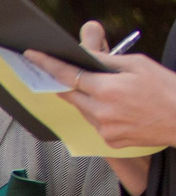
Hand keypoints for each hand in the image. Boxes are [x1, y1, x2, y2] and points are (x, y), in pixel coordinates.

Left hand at [25, 23, 175, 195]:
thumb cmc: (165, 88)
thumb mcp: (138, 65)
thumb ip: (107, 61)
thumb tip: (84, 54)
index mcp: (107, 89)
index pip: (68, 75)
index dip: (48, 65)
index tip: (33, 56)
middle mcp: (101, 111)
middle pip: (71, 95)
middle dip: (70, 84)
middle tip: (72, 75)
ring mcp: (104, 129)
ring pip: (83, 110)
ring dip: (88, 100)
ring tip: (112, 94)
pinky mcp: (109, 141)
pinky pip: (95, 124)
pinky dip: (100, 115)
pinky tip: (119, 110)